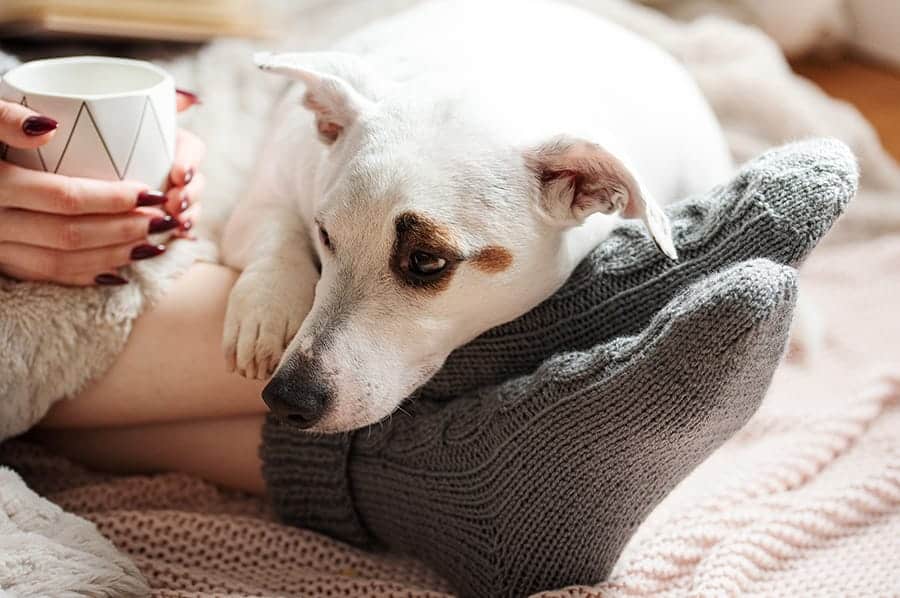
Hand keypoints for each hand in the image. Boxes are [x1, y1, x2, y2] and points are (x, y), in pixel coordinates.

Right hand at [0, 89, 204, 285]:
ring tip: (155, 245)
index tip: (151, 191)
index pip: (64, 198)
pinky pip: (44, 276)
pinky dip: (85, 276)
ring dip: (113, 257)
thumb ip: (5, 114)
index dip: (113, 199)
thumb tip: (49, 125)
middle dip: (124, 231)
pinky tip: (119, 271)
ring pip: (60, 263)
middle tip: (164, 220)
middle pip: (69, 235)